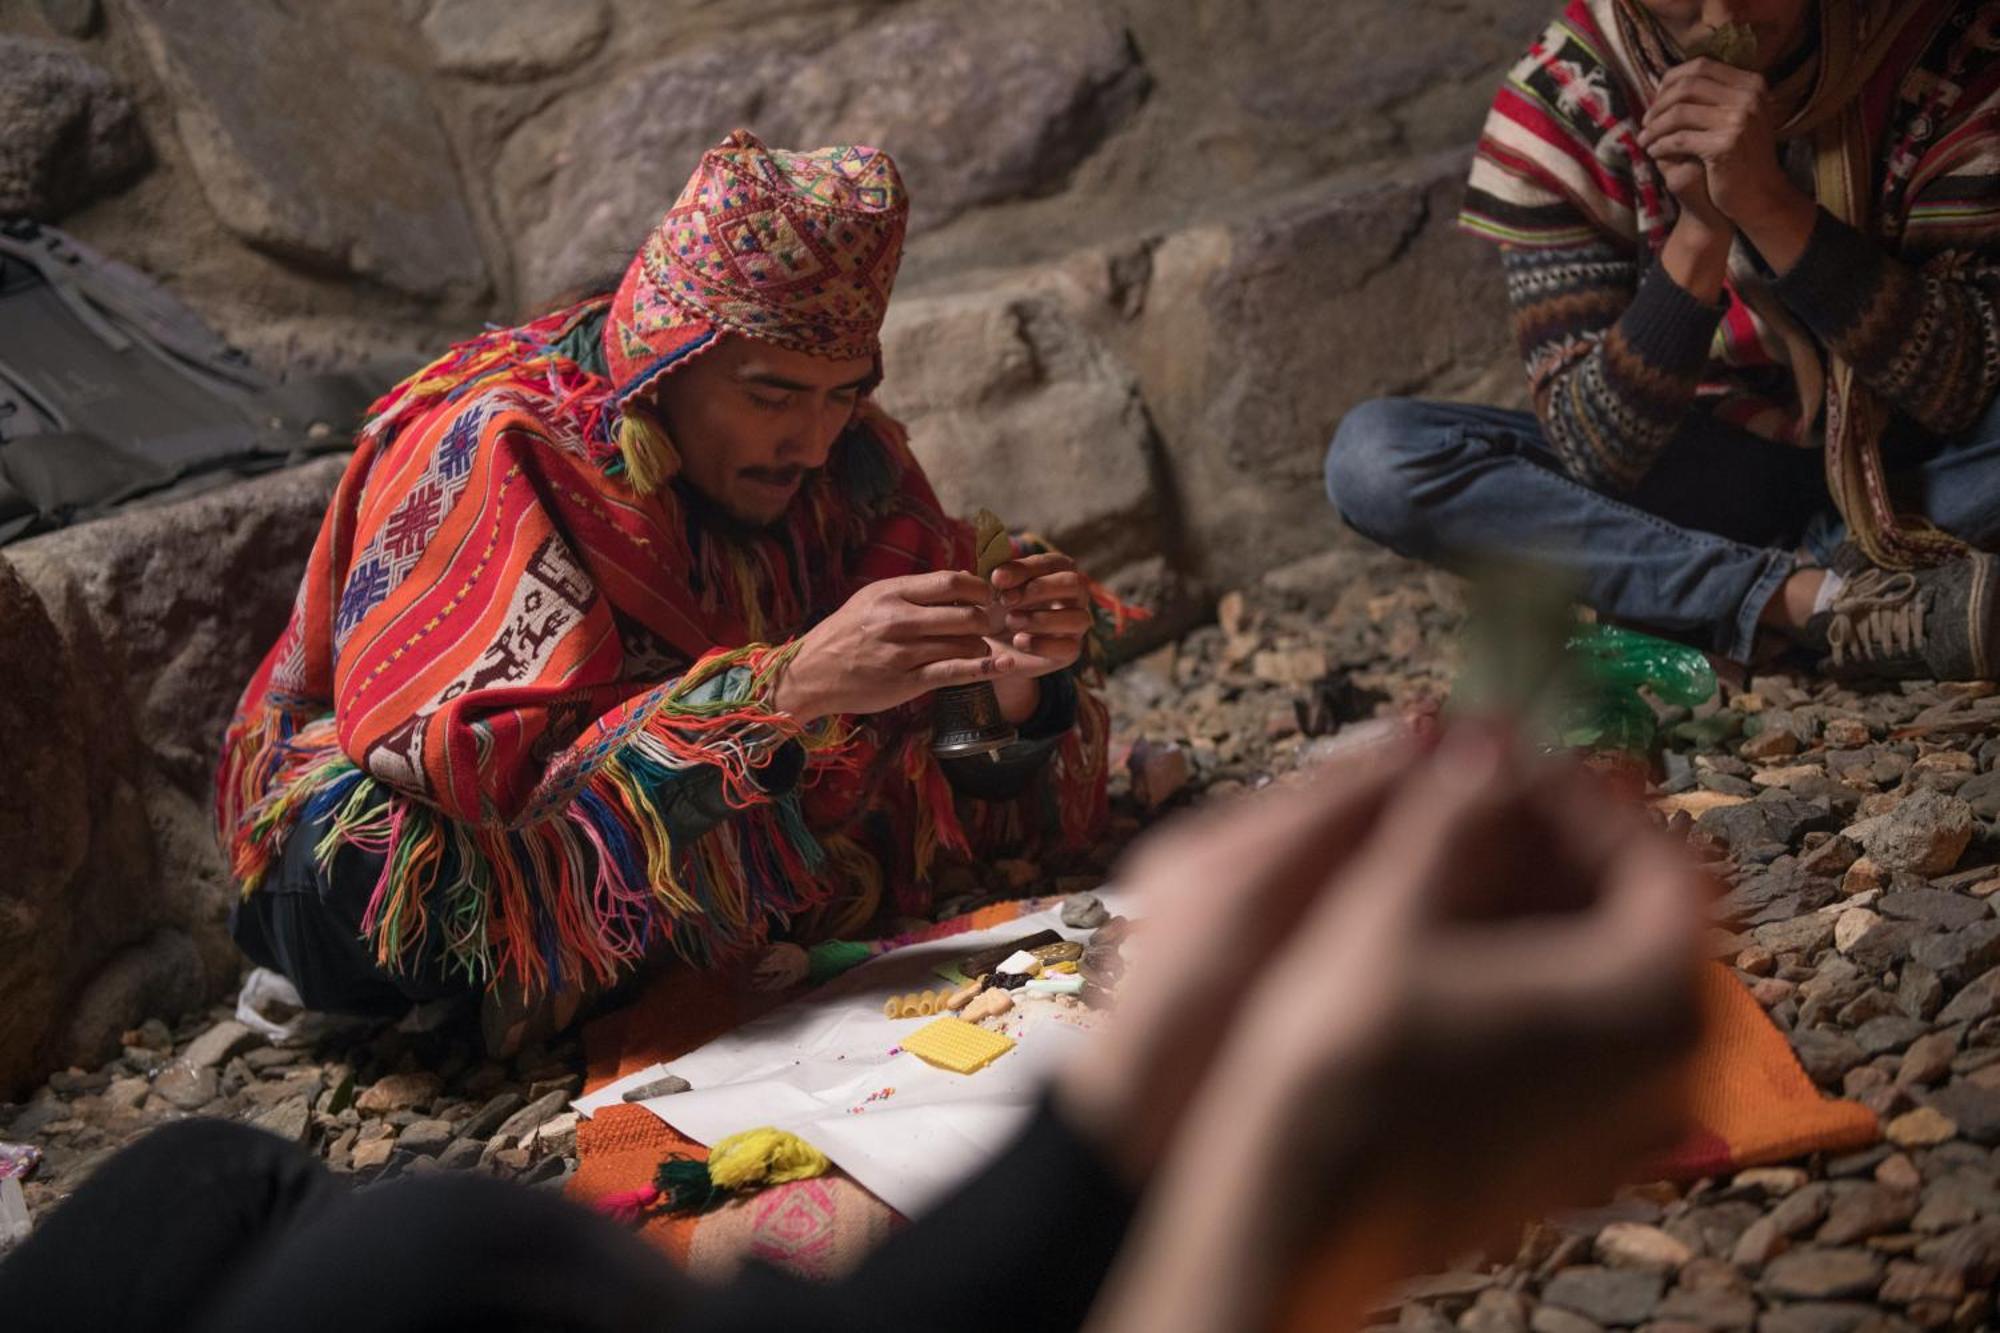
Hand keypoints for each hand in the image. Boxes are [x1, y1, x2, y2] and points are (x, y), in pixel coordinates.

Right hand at [770, 571, 1018, 722]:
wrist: (811, 673)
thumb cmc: (847, 633)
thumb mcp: (874, 599)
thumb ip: (915, 591)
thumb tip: (963, 579)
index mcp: (891, 593)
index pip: (951, 582)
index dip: (980, 588)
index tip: (990, 596)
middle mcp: (898, 620)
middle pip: (966, 614)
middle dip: (989, 620)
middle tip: (994, 625)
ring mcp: (903, 652)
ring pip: (965, 644)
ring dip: (982, 647)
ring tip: (981, 648)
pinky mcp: (906, 682)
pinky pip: (955, 673)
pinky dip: (985, 669)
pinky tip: (1003, 664)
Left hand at [988, 552, 1092, 676]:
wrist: (998, 653)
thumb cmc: (998, 614)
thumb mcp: (989, 597)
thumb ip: (981, 585)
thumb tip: (965, 575)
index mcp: (1058, 572)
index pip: (1051, 562)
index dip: (1024, 569)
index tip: (996, 579)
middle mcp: (1075, 596)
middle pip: (1074, 583)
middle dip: (1039, 589)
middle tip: (1006, 600)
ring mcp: (1077, 624)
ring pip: (1076, 617)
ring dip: (1039, 618)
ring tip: (1010, 622)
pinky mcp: (1072, 650)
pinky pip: (1068, 647)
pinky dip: (1041, 644)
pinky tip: (1019, 642)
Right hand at [1080, 728, 1703, 1332]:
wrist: (1294, 1213)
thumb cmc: (1345, 1065)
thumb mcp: (1394, 906)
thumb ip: (1456, 813)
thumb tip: (1487, 743)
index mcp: (1650, 997)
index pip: (1660, 857)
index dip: (1581, 794)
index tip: (1506, 761)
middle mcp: (1664, 1065)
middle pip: (1639, 915)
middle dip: (1555, 845)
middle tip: (1473, 798)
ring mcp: (1621, 1120)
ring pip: (1604, 975)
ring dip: (1535, 903)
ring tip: (1444, 860)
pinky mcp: (1572, 1152)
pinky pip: (1576, 1033)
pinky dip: (1526, 973)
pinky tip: (1442, 942)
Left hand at [1638, 59, 1816, 266]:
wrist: (1760, 195)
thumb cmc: (1741, 156)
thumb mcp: (1737, 117)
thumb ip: (1713, 97)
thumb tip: (1666, 82)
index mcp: (1751, 84)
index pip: (1702, 66)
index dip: (1671, 79)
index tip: (1656, 97)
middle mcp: (1748, 97)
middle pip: (1687, 86)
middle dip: (1659, 104)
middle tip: (1646, 121)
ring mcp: (1739, 121)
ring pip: (1679, 113)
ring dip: (1655, 127)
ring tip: (1644, 139)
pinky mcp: (1725, 146)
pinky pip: (1679, 140)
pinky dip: (1660, 145)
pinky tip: (1653, 152)